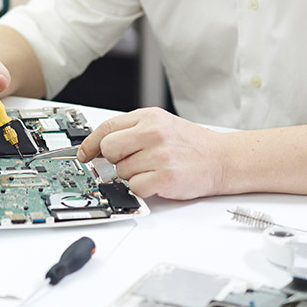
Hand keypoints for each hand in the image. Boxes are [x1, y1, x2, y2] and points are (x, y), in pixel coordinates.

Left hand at [77, 108, 227, 199]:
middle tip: (130, 162)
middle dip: (114, 160)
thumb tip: (100, 145)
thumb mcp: (161, 124)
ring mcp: (159, 155)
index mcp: (149, 117)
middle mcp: (153, 133)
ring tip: (153, 169)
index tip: (84, 155)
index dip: (90, 144)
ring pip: (121, 171)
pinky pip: (135, 187)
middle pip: (108, 149)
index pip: (106, 128)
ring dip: (132, 175)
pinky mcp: (165, 177)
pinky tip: (156, 181)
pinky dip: (142, 189)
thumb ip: (132, 130)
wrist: (222, 159)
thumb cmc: (191, 144)